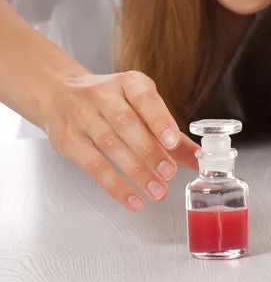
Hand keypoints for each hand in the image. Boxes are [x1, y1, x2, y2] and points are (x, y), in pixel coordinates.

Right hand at [40, 71, 198, 211]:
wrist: (61, 93)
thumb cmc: (110, 102)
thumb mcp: (139, 105)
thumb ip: (169, 131)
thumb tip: (198, 157)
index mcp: (128, 82)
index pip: (144, 97)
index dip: (159, 118)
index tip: (173, 141)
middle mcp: (103, 95)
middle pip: (126, 123)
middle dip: (150, 151)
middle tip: (169, 174)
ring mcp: (83, 117)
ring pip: (110, 145)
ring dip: (136, 172)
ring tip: (157, 191)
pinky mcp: (69, 140)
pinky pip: (93, 165)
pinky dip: (114, 185)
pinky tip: (133, 199)